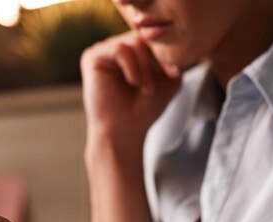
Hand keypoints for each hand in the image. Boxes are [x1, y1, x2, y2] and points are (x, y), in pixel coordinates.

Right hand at [81, 31, 181, 146]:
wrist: (124, 132)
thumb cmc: (143, 111)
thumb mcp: (169, 82)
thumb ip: (174, 61)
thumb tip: (180, 44)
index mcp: (131, 52)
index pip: (152, 37)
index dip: (166, 53)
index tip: (174, 74)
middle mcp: (115, 49)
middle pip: (144, 37)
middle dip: (156, 61)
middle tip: (158, 84)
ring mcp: (102, 52)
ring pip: (134, 43)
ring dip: (145, 67)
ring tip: (146, 90)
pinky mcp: (92, 57)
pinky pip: (120, 49)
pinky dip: (132, 65)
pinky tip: (134, 82)